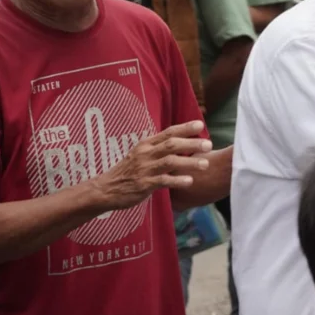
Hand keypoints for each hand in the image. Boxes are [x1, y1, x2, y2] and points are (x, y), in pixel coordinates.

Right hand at [91, 121, 210, 211]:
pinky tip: (190, 181)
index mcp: (146, 144)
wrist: (106, 189)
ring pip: (170, 161)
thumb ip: (159, 149)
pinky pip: (163, 181)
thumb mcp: (142, 155)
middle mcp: (146, 154)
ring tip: (205, 164)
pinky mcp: (143, 184)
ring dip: (189, 162)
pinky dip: (177, 180)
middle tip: (209, 145)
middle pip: (171, 144)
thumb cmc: (129, 172)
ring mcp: (144, 169)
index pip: (168, 132)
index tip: (201, 124)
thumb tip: (183, 143)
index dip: (185, 127)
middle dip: (192, 143)